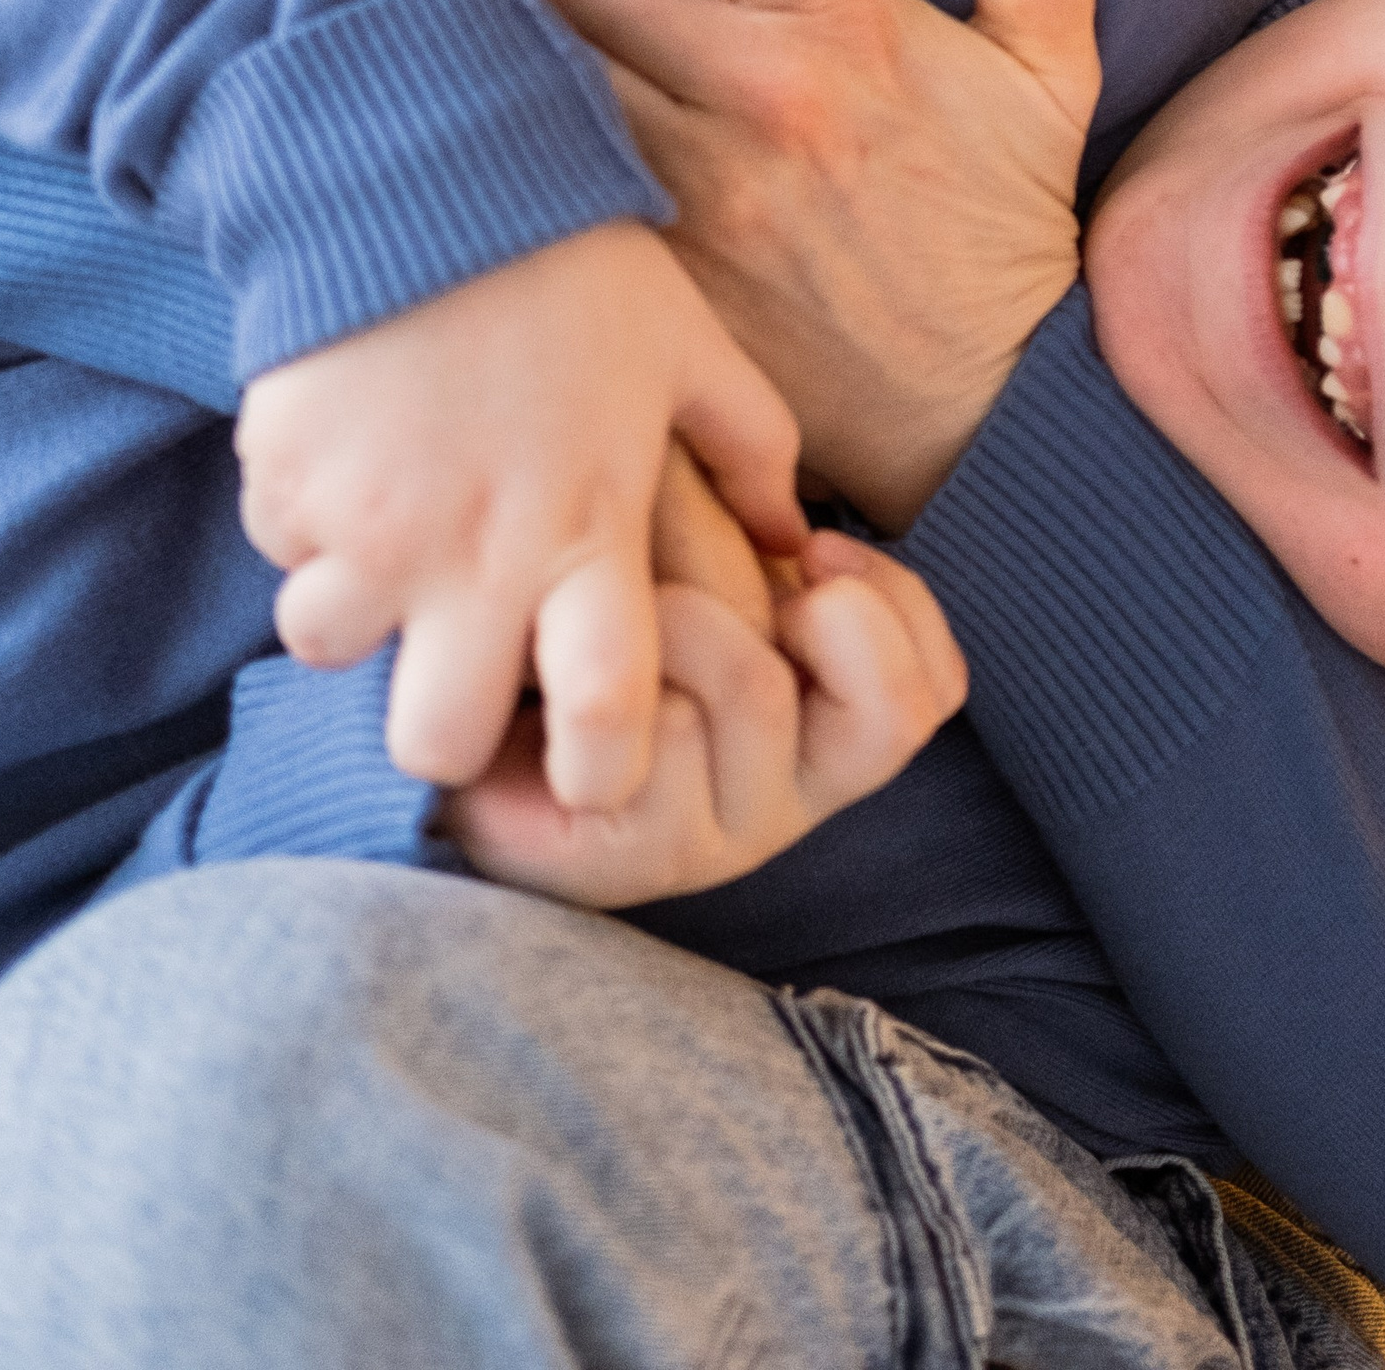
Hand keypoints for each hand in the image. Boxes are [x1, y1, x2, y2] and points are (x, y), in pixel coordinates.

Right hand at [235, 222, 803, 798]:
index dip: (599, 771)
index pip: (603, 719)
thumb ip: (752, 447)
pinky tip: (347, 456)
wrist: (423, 163)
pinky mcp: (286, 482)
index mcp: (586, 528)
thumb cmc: (572, 259)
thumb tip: (796, 539)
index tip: (587, 757)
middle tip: (454, 657)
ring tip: (390, 538)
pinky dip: (303, 526)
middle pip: (433, 743)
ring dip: (356, 611)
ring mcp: (368, 526)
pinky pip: (279, 552)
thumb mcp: (688, 344)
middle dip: (441, 725)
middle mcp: (474, 553)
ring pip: (331, 650)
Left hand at [436, 526, 966, 906]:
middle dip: (821, 614)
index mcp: (822, 728)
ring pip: (758, 687)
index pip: (935, 689)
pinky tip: (578, 673)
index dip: (897, 603)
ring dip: (687, 613)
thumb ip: (754, 522)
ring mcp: (717, 836)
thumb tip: (785, 529)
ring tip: (629, 610)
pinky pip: (665, 737)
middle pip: (887, 711)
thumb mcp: (686, 545)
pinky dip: (625, 678)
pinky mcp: (634, 862)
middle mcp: (788, 794)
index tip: (818, 547)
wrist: (449, 704)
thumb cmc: (575, 612)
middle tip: (758, 588)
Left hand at [532, 0, 1133, 527]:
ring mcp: (695, 195)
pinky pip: (546, 190)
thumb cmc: (1001, 227)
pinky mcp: (655, 280)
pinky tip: (487, 146)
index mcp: (843, 23)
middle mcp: (758, 98)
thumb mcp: (1048, 83)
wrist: (986, 419)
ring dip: (504, 45)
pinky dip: (512, 156)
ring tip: (473, 28)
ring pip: (542, 78)